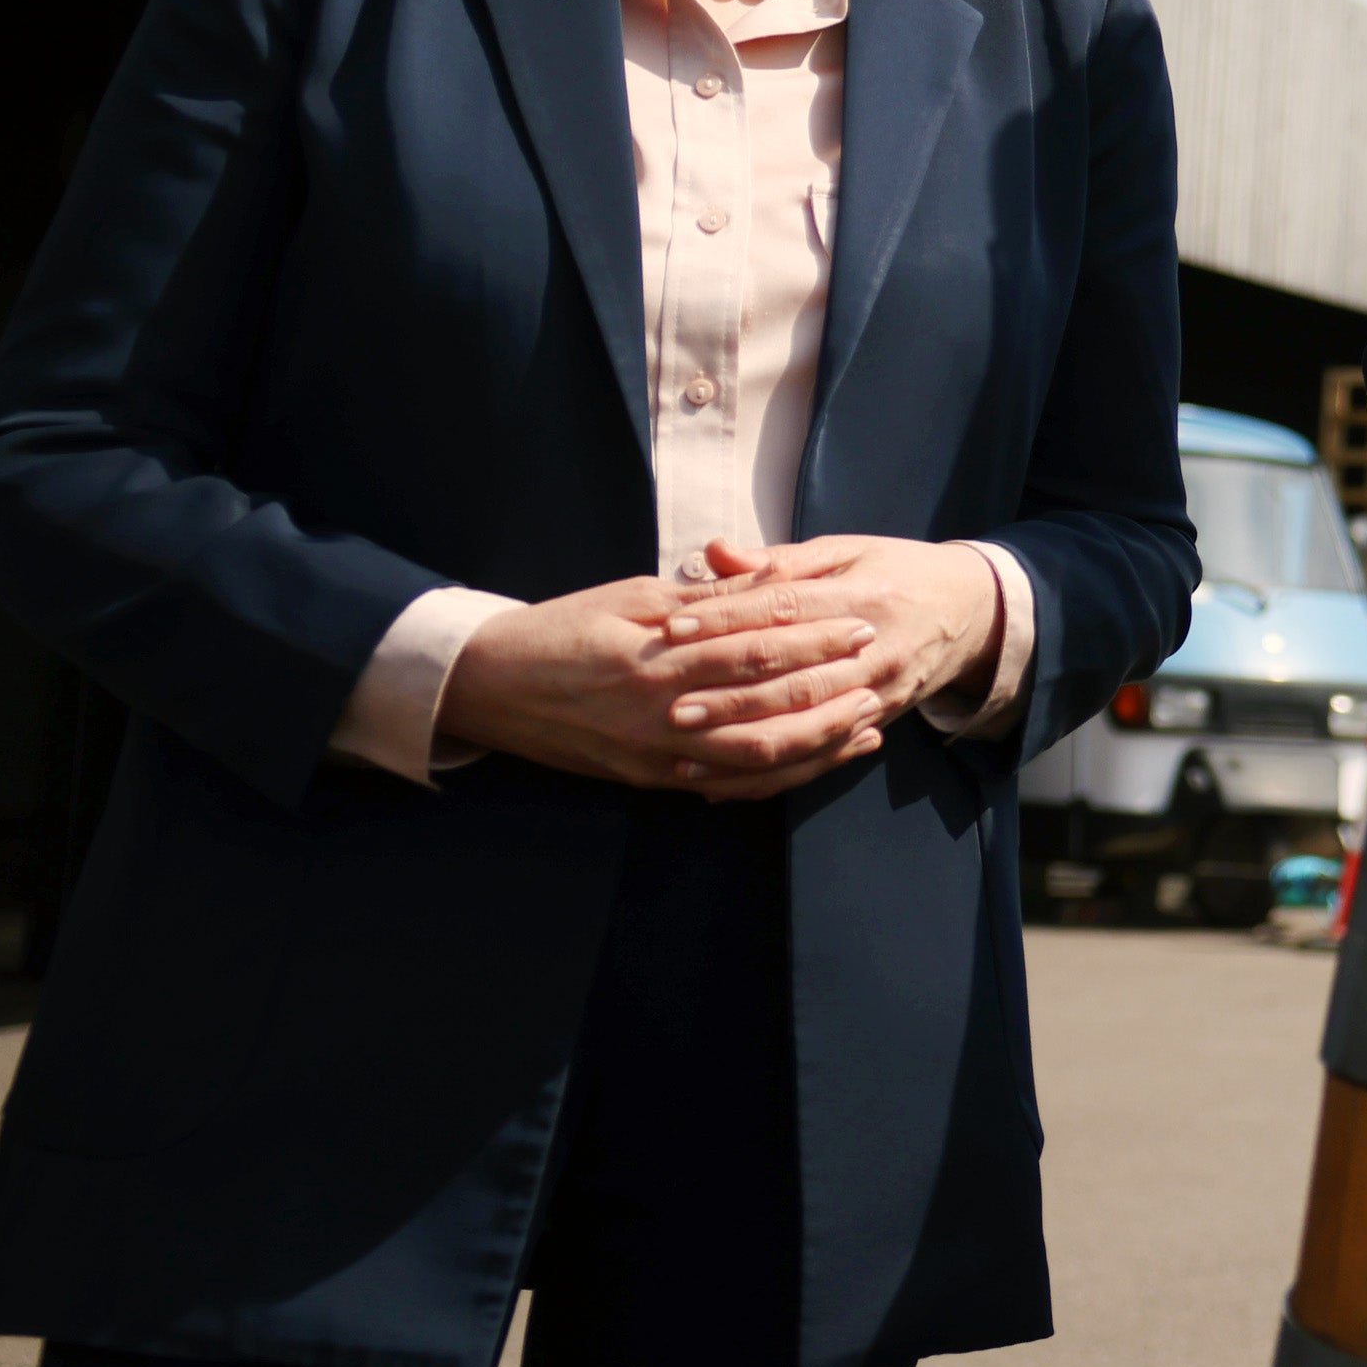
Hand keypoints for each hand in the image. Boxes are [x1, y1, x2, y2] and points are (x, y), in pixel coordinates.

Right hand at [444, 571, 883, 796]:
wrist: (487, 688)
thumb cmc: (561, 630)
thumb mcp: (630, 598)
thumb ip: (702, 599)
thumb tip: (768, 580)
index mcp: (657, 656)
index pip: (754, 645)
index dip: (814, 636)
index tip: (859, 620)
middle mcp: (661, 711)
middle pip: (765, 702)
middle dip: (830, 686)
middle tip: (879, 665)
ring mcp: (657, 754)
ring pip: (756, 755)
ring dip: (818, 739)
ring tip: (866, 719)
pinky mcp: (651, 780)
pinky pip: (727, 786)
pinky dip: (778, 775)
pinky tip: (815, 760)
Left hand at [660, 535, 1004, 756]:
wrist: (970, 611)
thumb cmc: (895, 571)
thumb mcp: (846, 551)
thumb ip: (779, 560)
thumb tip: (715, 554)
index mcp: (864, 595)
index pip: (787, 608)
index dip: (729, 618)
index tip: (674, 627)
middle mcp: (875, 650)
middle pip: (795, 677)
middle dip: (730, 694)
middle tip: (671, 705)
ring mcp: (879, 693)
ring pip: (806, 727)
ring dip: (745, 741)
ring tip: (687, 746)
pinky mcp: (876, 723)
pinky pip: (818, 759)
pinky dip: (770, 775)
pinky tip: (721, 783)